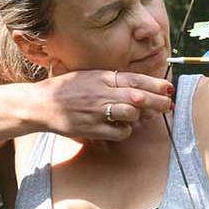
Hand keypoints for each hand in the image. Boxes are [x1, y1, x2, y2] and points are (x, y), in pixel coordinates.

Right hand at [34, 70, 173, 141]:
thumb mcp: (89, 76)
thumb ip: (111, 79)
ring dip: (140, 116)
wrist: (40, 104)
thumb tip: (138, 85)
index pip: (135, 79)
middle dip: (158, 101)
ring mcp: (97, 111)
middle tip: (168, 105)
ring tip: (142, 117)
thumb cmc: (66, 89)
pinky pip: (119, 131)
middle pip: (138, 97)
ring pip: (131, 113)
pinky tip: (123, 127)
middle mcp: (101, 92)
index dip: (155, 84)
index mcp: (102, 77)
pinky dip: (125, 131)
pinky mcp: (92, 128)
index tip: (168, 88)